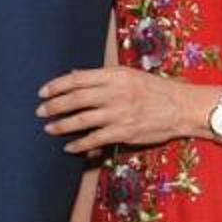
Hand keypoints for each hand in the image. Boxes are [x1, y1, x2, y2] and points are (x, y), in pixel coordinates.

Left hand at [38, 64, 203, 154]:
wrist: (182, 108)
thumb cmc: (155, 89)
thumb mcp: (128, 75)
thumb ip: (100, 76)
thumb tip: (73, 74)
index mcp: (115, 75)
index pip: (77, 79)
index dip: (56, 86)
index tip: (42, 92)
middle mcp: (115, 93)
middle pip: (75, 99)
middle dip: (54, 106)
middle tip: (40, 111)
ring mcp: (119, 113)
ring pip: (81, 120)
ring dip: (61, 125)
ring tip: (49, 128)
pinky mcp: (124, 132)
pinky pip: (94, 139)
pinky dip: (79, 144)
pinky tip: (69, 146)